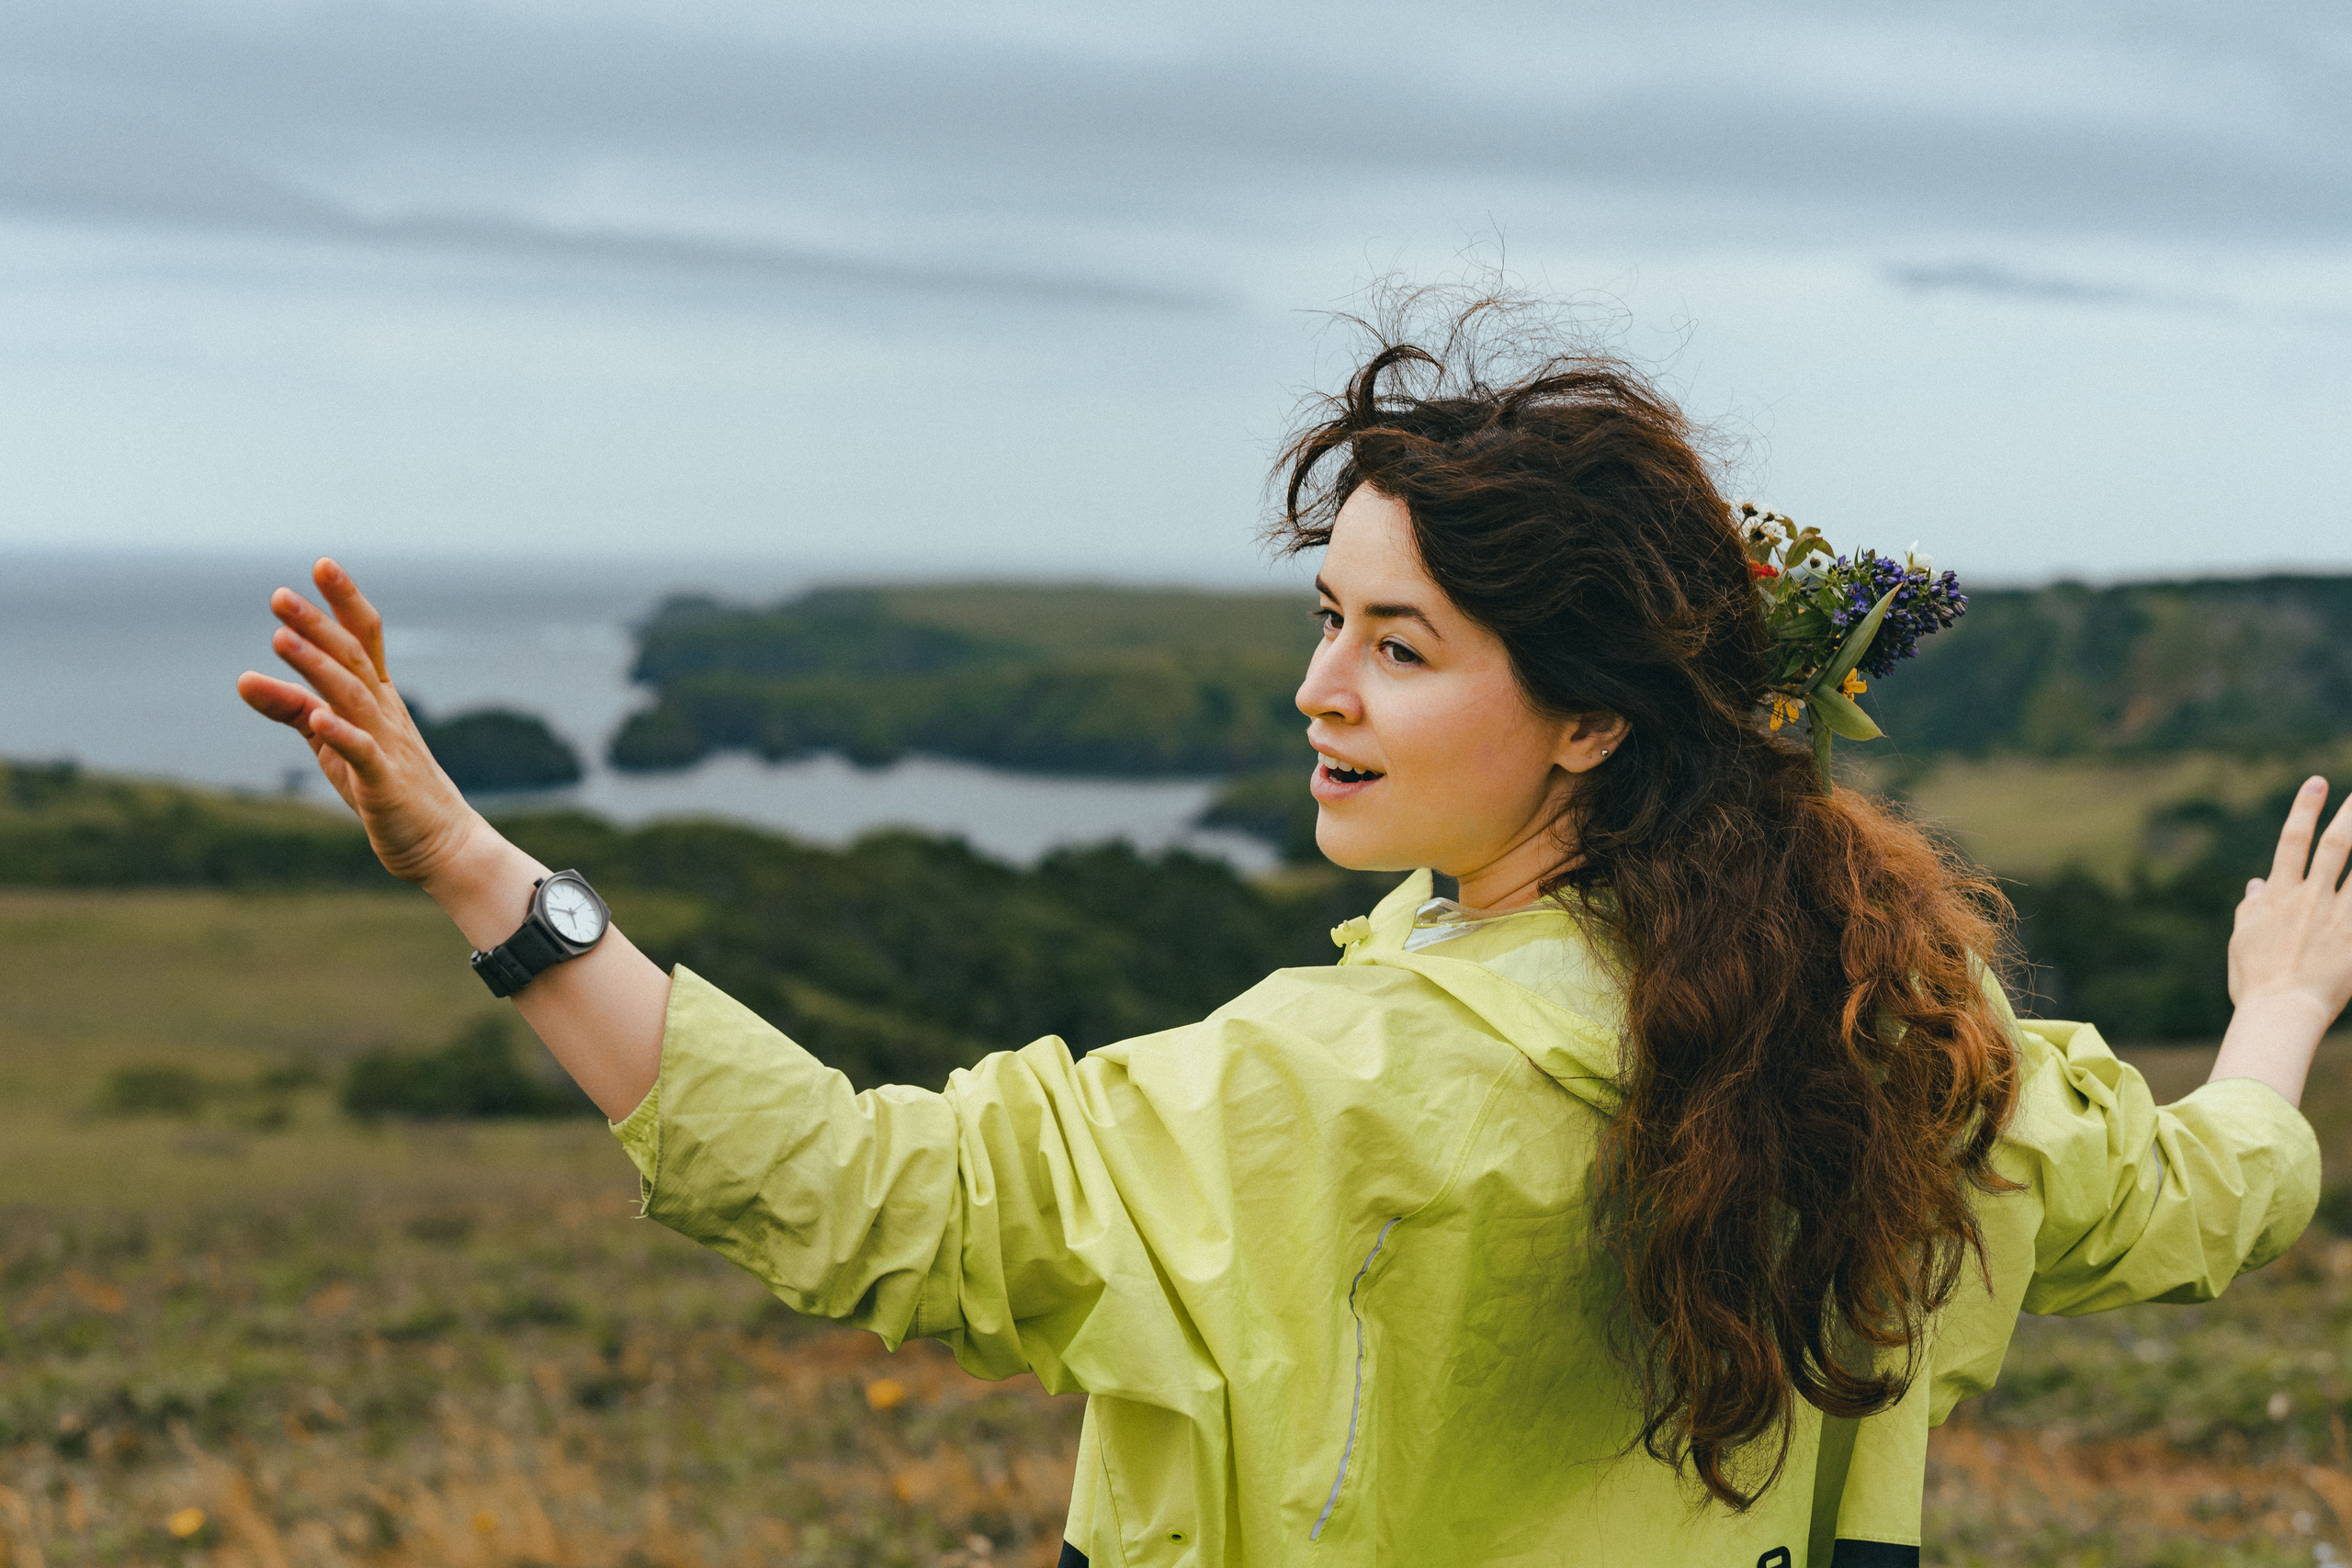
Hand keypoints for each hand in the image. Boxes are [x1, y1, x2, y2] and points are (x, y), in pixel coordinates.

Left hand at [236, 559, 486, 887]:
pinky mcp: (384, 785)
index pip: (365, 640)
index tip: (321, 565)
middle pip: (354, 659)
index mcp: (378, 699)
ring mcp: (388, 746)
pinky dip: (341, 734)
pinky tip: (318, 719)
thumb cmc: (384, 787)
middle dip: (318, 625)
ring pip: (352, 697)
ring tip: (281, 640)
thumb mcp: (330, 742)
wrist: (442, 844)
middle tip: (280, 596)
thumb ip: (291, 707)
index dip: (344, 602)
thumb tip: (243, 679)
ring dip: (317, 668)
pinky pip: (363, 754)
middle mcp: (386, 713)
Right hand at [2230, 776, 2351, 1023]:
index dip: (2304, 809)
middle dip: (2351, 813)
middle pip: (2335, 845)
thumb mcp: (2242, 942)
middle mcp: (2309, 899)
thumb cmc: (2255, 983)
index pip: (2292, 841)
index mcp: (2278, 897)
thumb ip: (2250, 910)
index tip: (2318, 784)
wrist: (2280, 1014)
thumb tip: (2255, 885)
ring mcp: (2336, 919)